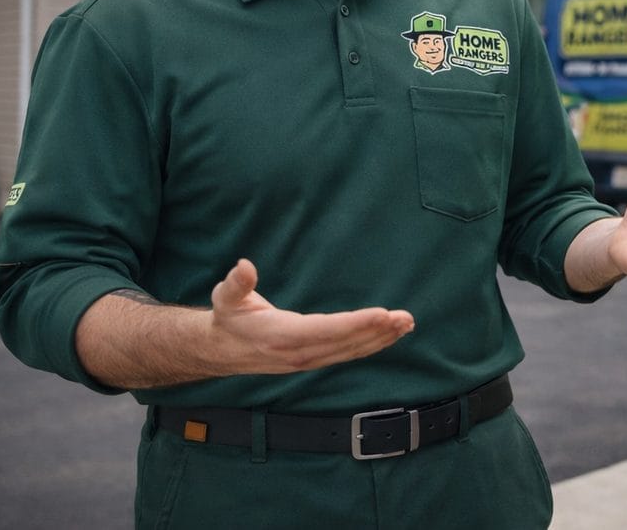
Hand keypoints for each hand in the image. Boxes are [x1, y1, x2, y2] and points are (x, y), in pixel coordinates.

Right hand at [208, 259, 415, 373]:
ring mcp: (308, 360)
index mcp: (281, 336)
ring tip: (406, 324)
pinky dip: (371, 344)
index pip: (325, 331)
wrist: (221, 351)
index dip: (355, 324)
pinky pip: (348, 354)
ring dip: (380, 339)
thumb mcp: (225, 298)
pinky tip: (390, 335)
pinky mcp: (315, 360)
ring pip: (351, 351)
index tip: (382, 314)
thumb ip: (236, 283)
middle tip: (405, 318)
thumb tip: (244, 266)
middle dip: (377, 331)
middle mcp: (299, 353)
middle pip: (345, 344)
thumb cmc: (228, 318)